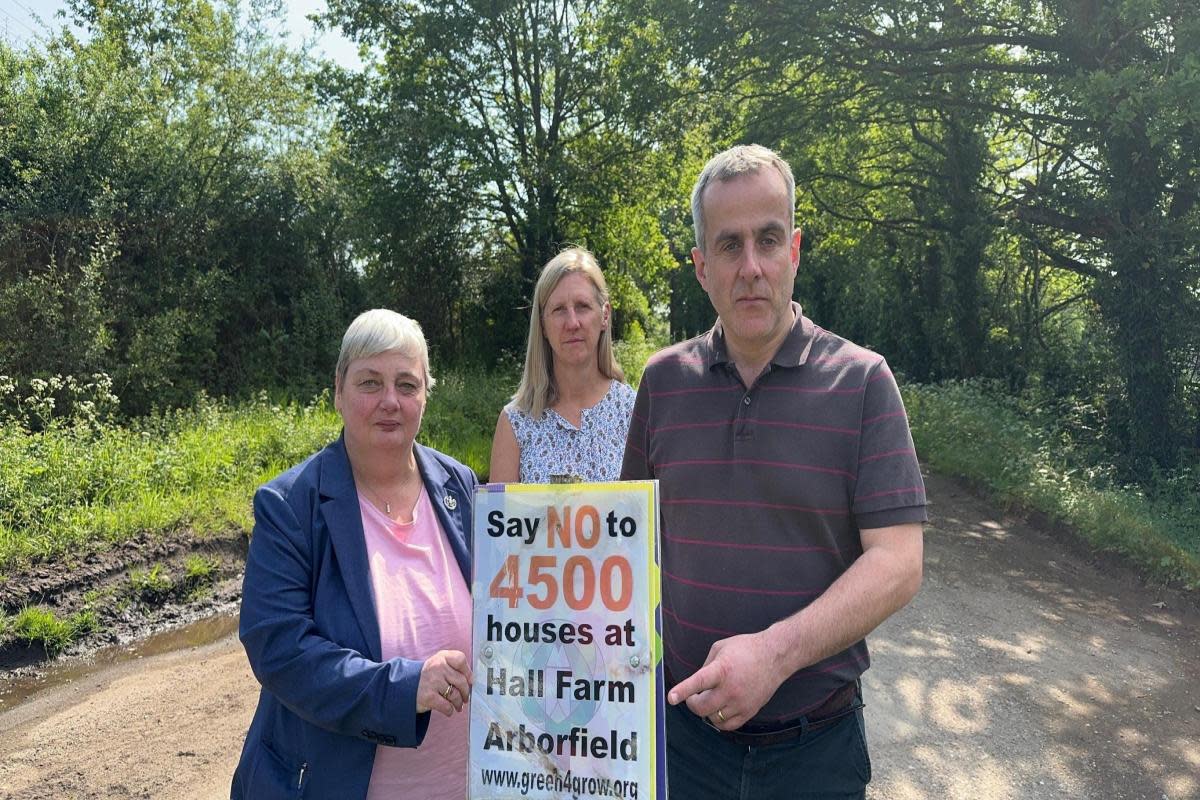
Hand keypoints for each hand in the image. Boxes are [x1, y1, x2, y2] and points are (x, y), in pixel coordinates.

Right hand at [417, 650, 472, 716]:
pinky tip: (449, 710)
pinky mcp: (428, 696)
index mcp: (441, 657)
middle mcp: (437, 667)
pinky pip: (446, 706)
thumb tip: (471, 681)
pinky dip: (450, 710)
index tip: (470, 681)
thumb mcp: (439, 663)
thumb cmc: (428, 676)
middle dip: (466, 693)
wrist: (405, 686)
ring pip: (455, 695)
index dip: (468, 672)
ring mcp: (432, 681)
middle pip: (461, 681)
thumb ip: (454, 667)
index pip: (460, 660)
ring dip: (458, 703)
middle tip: (465, 698)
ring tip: (457, 706)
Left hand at [667, 632, 782, 729]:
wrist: (775, 656)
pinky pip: (728, 725)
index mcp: (722, 669)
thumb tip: (696, 684)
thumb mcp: (720, 648)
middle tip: (693, 697)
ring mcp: (741, 702)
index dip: (683, 691)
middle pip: (703, 708)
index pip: (698, 683)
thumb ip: (706, 666)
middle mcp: (731, 689)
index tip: (671, 698)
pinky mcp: (750, 711)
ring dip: (707, 710)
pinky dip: (719, 720)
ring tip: (712, 698)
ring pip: (713, 718)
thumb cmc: (746, 648)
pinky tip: (719, 709)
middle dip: (692, 703)